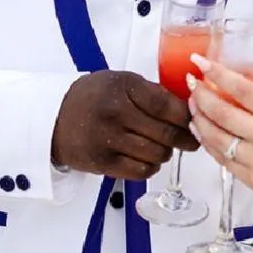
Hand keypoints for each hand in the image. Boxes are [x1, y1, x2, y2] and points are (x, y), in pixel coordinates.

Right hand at [51, 70, 196, 179]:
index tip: (196, 119)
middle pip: (166, 133)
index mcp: (124, 87)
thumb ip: (152, 93)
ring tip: (165, 146)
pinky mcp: (102, 163)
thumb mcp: (122, 82)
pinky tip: (149, 158)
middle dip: (185, 138)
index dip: (187, 115)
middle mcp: (116, 112)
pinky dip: (151, 166)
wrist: (55, 117)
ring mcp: (108, 139)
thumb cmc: (95, 96)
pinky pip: (141, 171)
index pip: (167, 106)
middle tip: (192, 139)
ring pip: (157, 154)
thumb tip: (189, 108)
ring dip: (167, 152)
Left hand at [186, 55, 252, 218]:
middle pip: (222, 113)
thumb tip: (243, 83)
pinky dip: (207, 141)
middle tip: (191, 83)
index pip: (243, 89)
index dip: (218, 74)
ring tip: (193, 104)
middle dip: (201, 95)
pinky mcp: (249, 178)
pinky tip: (201, 129)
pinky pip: (219, 157)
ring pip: (215, 136)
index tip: (201, 62)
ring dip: (198, 118)